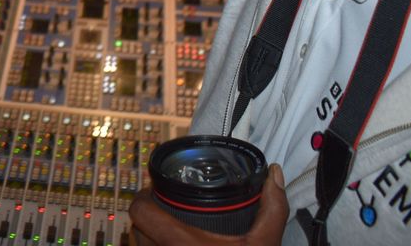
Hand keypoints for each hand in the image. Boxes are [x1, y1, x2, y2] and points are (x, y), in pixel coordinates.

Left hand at [128, 164, 288, 245]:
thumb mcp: (263, 245)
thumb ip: (271, 209)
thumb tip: (274, 173)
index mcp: (179, 243)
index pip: (140, 211)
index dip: (144, 196)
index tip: (156, 189)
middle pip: (136, 228)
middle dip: (148, 216)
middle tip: (164, 207)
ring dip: (147, 236)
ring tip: (164, 227)